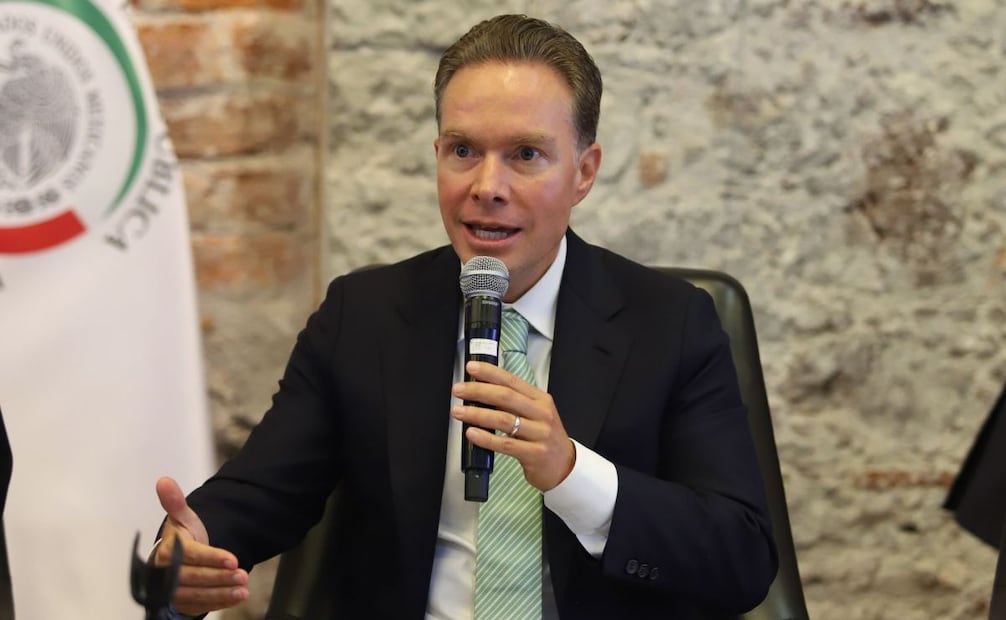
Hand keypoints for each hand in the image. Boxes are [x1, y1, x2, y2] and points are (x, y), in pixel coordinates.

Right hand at [155, 477, 248, 614]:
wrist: (175, 561)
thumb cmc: (182, 538)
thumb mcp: (182, 519)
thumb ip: (175, 502)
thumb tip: (164, 481)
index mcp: (166, 552)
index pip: (190, 556)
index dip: (212, 558)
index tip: (233, 559)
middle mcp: (165, 574)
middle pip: (195, 577)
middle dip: (220, 577)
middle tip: (243, 574)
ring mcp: (172, 592)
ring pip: (198, 595)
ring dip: (222, 593)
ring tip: (243, 589)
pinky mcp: (181, 604)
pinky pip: (201, 606)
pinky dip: (220, 602)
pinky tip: (237, 596)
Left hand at [451, 361, 574, 490]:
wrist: (565, 467)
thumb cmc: (545, 439)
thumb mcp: (536, 414)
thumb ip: (514, 403)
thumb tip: (482, 392)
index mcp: (540, 400)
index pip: (512, 380)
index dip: (490, 373)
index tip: (472, 368)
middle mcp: (542, 414)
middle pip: (506, 397)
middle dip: (478, 391)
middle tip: (459, 390)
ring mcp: (540, 434)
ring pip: (503, 420)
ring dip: (476, 414)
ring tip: (458, 412)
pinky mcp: (535, 454)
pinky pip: (505, 444)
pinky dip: (486, 438)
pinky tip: (472, 433)